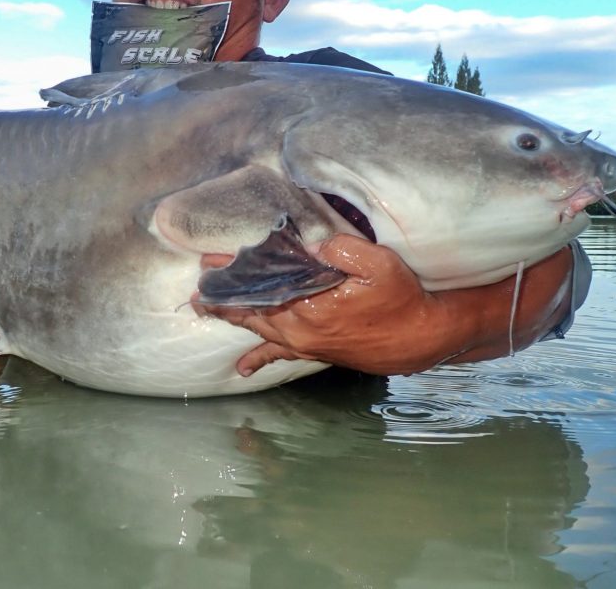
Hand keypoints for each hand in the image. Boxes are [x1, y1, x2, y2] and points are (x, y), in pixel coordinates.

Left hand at [195, 235, 573, 377]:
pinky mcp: (316, 350)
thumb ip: (344, 250)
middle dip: (221, 295)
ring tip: (202, 309)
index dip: (233, 273)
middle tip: (195, 285)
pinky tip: (244, 369)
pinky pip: (279, 354)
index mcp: (308, 306)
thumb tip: (315, 245)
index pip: (258, 286)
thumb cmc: (402, 298)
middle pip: (249, 309)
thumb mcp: (380, 264)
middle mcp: (299, 328)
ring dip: (230, 318)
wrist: (421, 338)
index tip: (209, 262)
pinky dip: (259, 358)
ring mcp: (305, 342)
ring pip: (258, 329)